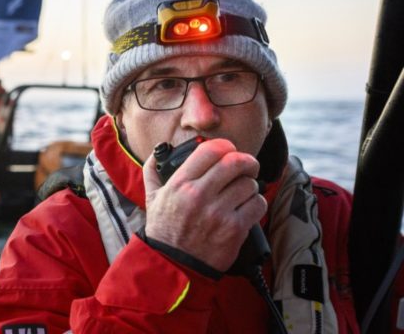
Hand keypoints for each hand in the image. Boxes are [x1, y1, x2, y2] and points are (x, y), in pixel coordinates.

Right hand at [142, 138, 266, 271]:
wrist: (173, 263)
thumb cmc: (164, 230)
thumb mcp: (152, 198)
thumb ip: (152, 171)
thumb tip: (157, 150)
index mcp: (180, 184)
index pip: (211, 150)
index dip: (226, 146)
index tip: (230, 151)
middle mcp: (198, 195)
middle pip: (235, 163)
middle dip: (247, 161)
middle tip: (248, 165)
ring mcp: (217, 212)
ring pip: (249, 184)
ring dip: (250, 185)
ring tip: (243, 191)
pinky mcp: (234, 229)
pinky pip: (257, 204)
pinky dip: (256, 203)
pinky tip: (247, 207)